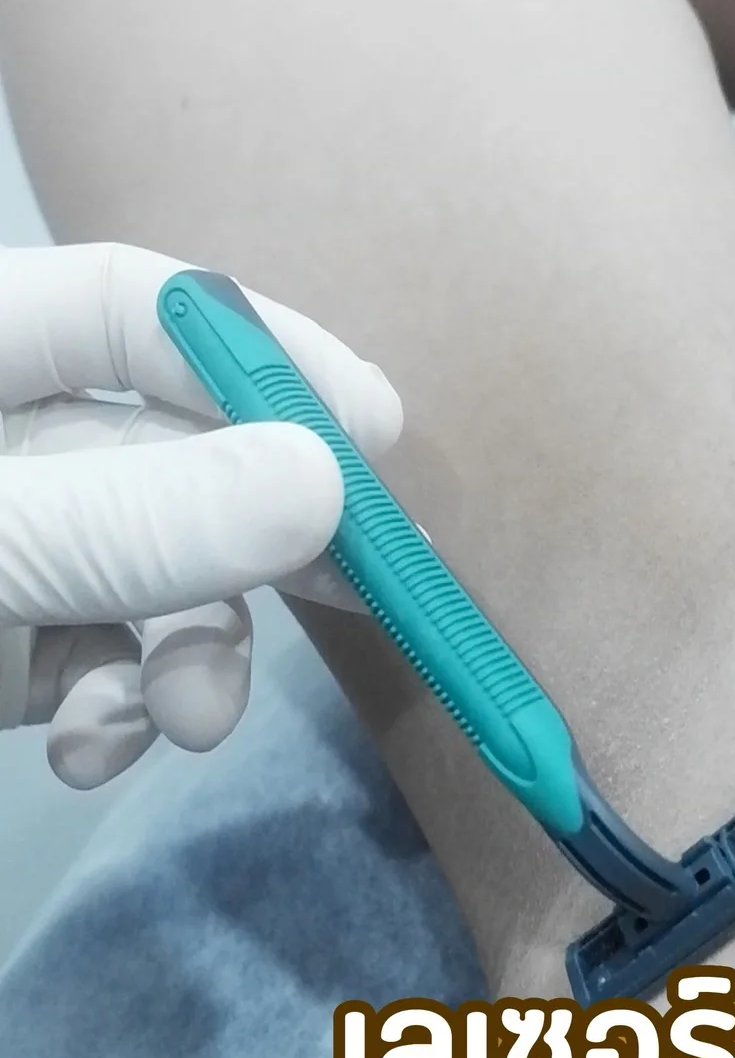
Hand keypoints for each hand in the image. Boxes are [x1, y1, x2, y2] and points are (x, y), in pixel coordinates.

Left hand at [0, 241, 402, 787]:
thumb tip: (324, 480)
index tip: (371, 435)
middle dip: (264, 534)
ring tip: (189, 718)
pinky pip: (97, 664)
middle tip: (374, 586)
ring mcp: (11, 548)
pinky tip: (93, 750)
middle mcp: (8, 443)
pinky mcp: (4, 647)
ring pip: (152, 576)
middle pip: (172, 454)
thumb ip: (136, 517)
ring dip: (196, 653)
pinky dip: (116, 711)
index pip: (144, 308)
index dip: (265, 355)